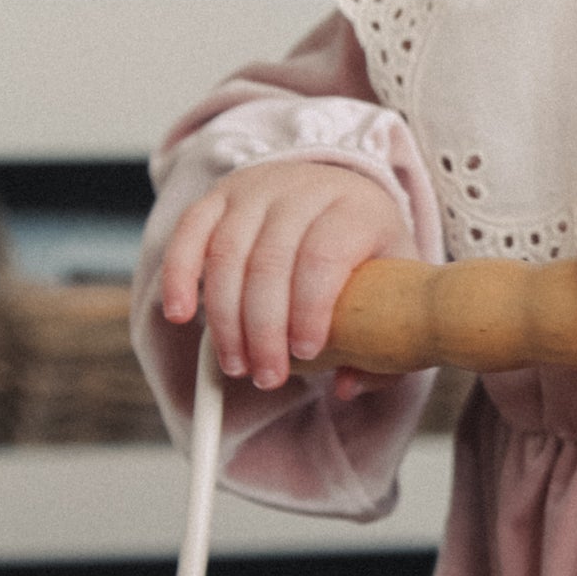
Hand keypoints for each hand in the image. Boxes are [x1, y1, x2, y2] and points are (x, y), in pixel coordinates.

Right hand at [159, 161, 414, 393]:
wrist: (341, 190)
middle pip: (271, 261)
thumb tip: (348, 386)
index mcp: (355, 209)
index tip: (307, 352)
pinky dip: (179, 275)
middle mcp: (303, 191)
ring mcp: (257, 189)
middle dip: (263, 329)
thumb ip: (385, 339)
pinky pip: (190, 232)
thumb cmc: (368, 249)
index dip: (311, 308)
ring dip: (225, 318)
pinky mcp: (219, 196)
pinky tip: (180, 314)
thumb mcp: (397, 282)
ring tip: (236, 363)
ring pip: (227, 253)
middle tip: (267, 375)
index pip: (324, 256)